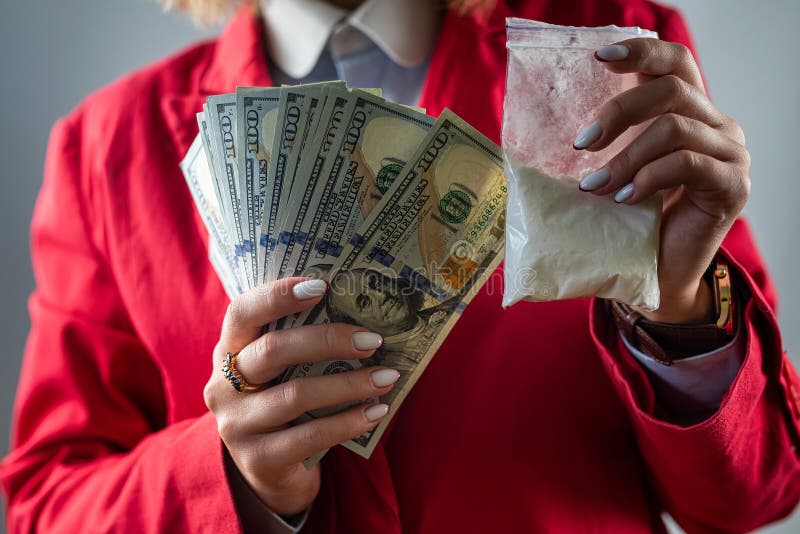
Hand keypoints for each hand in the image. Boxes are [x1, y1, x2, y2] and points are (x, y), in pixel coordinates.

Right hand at [203, 278, 398, 514]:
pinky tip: (377, 411)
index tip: (323, 285)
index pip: (242, 313)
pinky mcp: (258, 460)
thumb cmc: (285, 405)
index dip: (278, 295)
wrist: (269, 472)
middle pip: (273, 350)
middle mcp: (223, 385)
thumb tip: (363, 315)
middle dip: (328, 340)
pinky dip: (349, 421)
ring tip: (387, 377)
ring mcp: (236, 425)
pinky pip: (311, 435)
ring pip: (296, 394)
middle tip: (372, 340)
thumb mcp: (281, 371)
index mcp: (229, 351)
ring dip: (349, 383)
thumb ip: (301, 344)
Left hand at [574, 38, 749, 322]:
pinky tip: (624, 199)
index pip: (675, 63)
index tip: (599, 58)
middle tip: (581, 144)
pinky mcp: (732, 186)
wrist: (658, 277)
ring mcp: (730, 154)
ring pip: (674, 128)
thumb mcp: (616, 172)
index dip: (641, 51)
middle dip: (619, 112)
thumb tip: (543, 128)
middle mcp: (717, 126)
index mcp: (690, 113)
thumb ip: (606, 142)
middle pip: (672, 89)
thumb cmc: (631, 223)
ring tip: (593, 186)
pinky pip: (688, 164)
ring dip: (625, 157)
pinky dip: (649, 177)